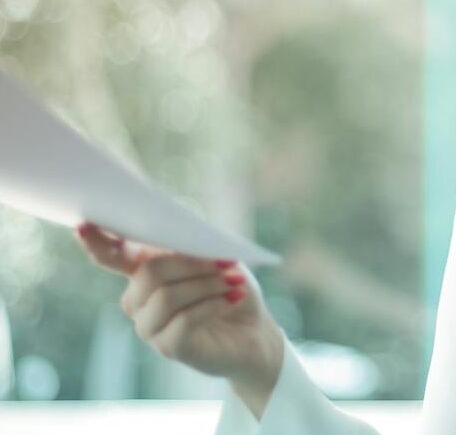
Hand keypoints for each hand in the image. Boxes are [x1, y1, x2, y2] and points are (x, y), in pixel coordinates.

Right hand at [75, 222, 283, 417]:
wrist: (254, 332)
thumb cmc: (230, 289)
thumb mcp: (219, 259)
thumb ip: (195, 246)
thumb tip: (182, 235)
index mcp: (144, 271)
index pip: (112, 256)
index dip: (97, 242)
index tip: (84, 226)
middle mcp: (138, 299)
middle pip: (149, 273)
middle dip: (192, 264)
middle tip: (228, 263)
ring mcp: (149, 326)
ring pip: (167, 297)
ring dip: (207, 285)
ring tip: (234, 282)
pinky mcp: (168, 347)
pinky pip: (184, 321)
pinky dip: (213, 305)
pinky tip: (232, 298)